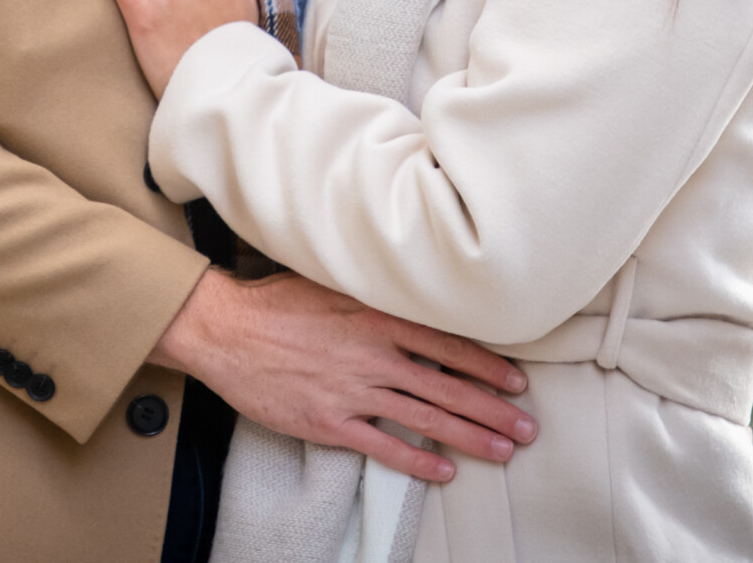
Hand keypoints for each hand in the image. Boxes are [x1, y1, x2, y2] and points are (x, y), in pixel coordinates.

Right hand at [150, 269, 535, 480]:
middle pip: (448, 385)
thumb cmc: (275, 301)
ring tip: (503, 449)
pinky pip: (383, 445)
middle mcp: (373, 354)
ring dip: (470, 436)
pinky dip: (417, 460)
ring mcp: (353, 390)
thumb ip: (373, 293)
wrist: (224, 329)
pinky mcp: (330, 421)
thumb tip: (411, 293)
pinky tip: (444, 471)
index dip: (487, 364)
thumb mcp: (330, 281)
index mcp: (375, 316)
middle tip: (528, 426)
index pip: (447, 342)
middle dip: (493, 408)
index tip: (516, 380)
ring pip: (426, 417)